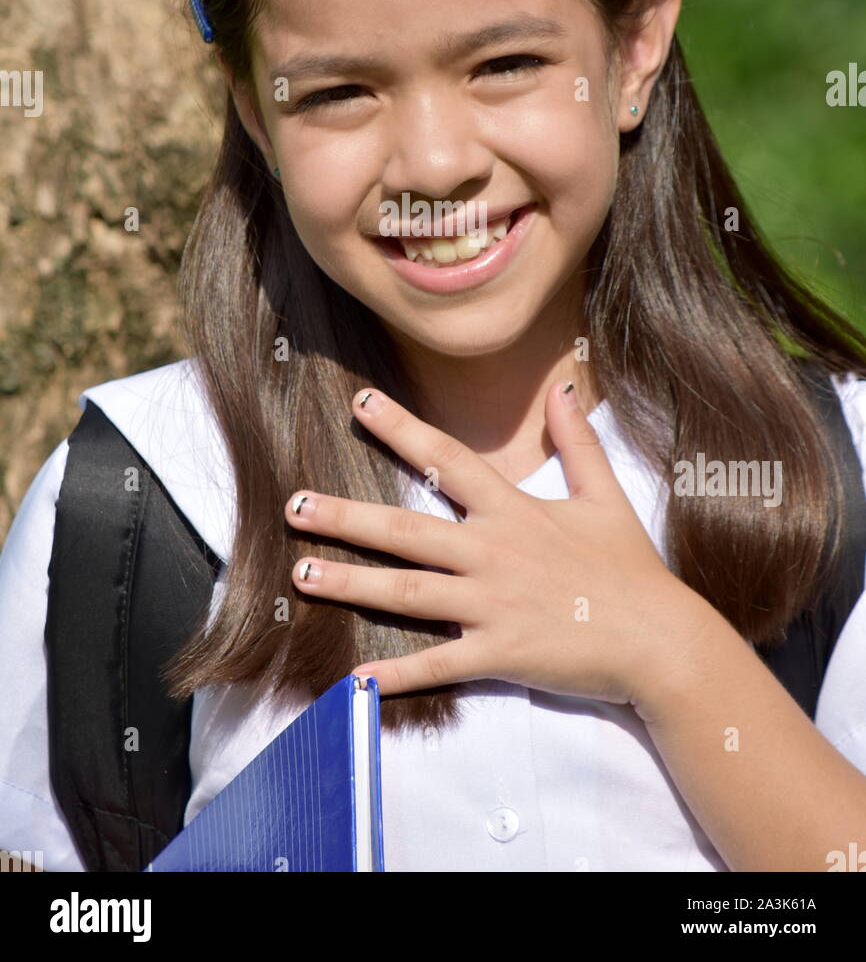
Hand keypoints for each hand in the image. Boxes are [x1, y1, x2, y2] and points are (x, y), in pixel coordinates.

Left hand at [285, 382, 693, 707]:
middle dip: (346, 517)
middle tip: (293, 506)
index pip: (447, 459)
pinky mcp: (499, 654)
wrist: (662, 641)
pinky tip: (354, 680)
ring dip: (351, 585)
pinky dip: (395, 675)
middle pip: (406, 529)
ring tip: (302, 576)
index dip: (402, 428)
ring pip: (407, 593)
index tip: (359, 404)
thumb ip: (577, 440)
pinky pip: (438, 664)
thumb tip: (563, 384)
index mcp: (514, 511)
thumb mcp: (606, 496)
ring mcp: (493, 605)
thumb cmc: (632, 569)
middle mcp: (493, 553)